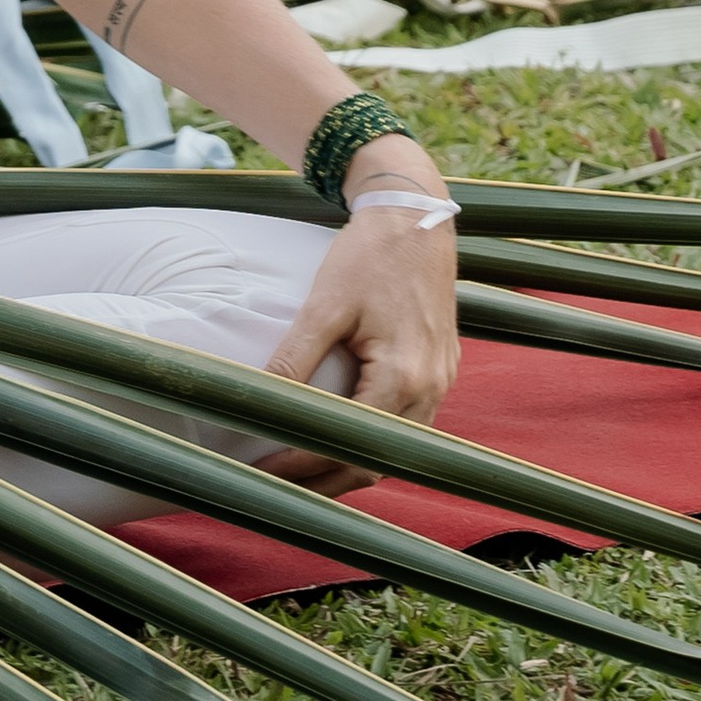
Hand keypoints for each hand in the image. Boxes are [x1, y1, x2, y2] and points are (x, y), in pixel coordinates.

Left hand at [262, 140, 459, 486]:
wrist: (417, 216)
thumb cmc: (370, 255)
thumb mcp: (325, 304)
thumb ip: (295, 357)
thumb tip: (259, 399)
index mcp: (405, 376)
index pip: (350, 444)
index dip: (304, 464)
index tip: (264, 471)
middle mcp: (431, 388)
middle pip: (377, 461)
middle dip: (325, 478)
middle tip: (276, 484)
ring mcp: (441, 381)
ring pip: (395, 449)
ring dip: (349, 464)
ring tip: (301, 470)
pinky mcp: (440, 371)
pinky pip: (407, 425)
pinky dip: (372, 441)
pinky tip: (341, 438)